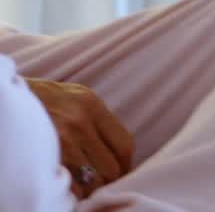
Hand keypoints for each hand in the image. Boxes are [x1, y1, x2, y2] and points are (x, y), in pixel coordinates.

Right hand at [26, 78, 132, 198]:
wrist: (4, 99)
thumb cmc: (39, 99)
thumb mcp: (74, 98)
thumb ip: (97, 122)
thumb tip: (118, 155)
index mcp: (90, 105)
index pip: (124, 145)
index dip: (125, 166)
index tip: (119, 175)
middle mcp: (78, 121)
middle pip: (111, 168)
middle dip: (108, 181)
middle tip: (99, 186)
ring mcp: (58, 140)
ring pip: (91, 182)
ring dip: (89, 190)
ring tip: (83, 189)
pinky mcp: (39, 156)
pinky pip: (67, 186)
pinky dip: (70, 193)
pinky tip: (66, 188)